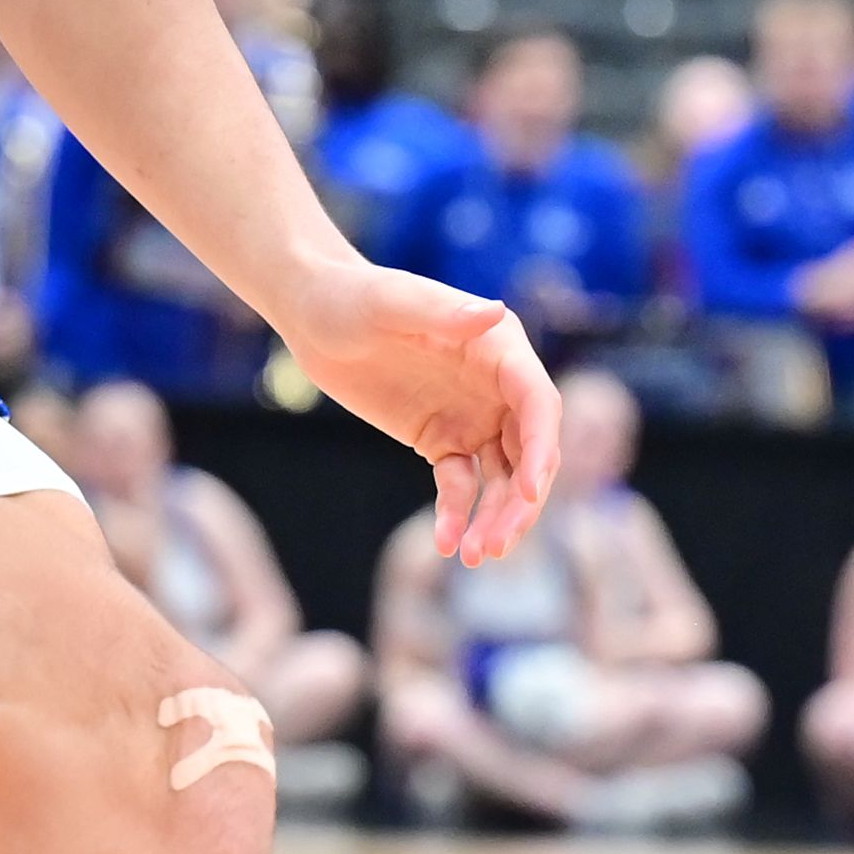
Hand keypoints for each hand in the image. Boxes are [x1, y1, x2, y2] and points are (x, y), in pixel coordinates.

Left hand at [284, 261, 558, 568]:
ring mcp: (473, 417)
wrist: (312, 316)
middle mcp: (497, 386)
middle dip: (520, 502)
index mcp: (500, 348)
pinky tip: (446, 543)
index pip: (538, 403)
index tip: (530, 492)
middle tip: (496, 546)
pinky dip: (456, 514)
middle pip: (529, 451)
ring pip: (501, 477)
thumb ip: (443, 313)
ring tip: (473, 556)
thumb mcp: (391, 302)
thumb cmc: (351, 297)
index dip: (542, 448)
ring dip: (496, 518)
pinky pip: (460, 485)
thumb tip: (495, 315)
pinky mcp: (442, 441)